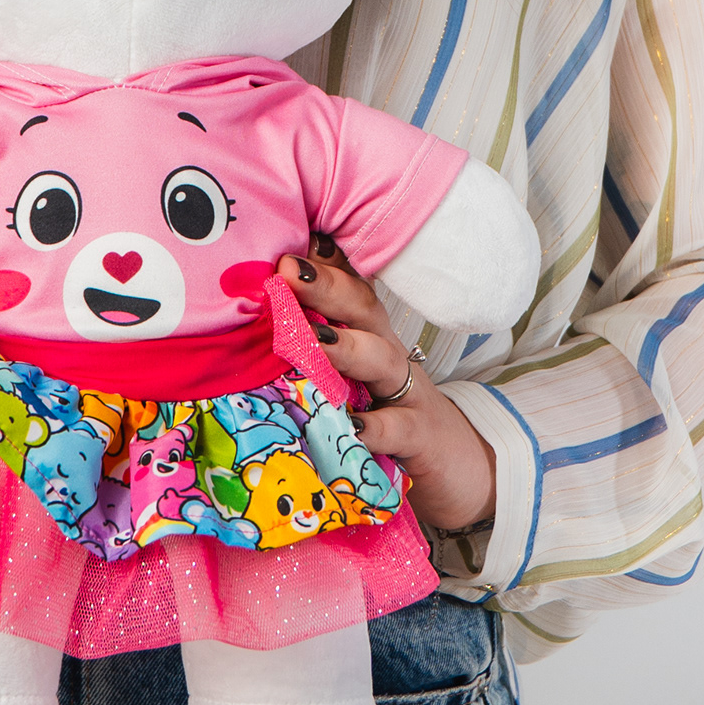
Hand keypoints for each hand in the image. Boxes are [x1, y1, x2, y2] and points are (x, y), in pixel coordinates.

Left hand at [277, 237, 497, 536]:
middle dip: (327, 287)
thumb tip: (248, 327)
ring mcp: (406, 392)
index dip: (318, 259)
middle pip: (362, 307)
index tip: (284, 240)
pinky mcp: (420, 435)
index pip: (343, 284)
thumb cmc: (385, 414)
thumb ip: (308, 351)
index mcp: (364, 333)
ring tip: (315, 340)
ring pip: (382, 358)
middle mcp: (385, 352)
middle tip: (290, 271)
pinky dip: (375, 427)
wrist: (455, 464)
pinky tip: (352, 428)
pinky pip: (398, 427)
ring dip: (348, 346)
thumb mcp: (348, 378)